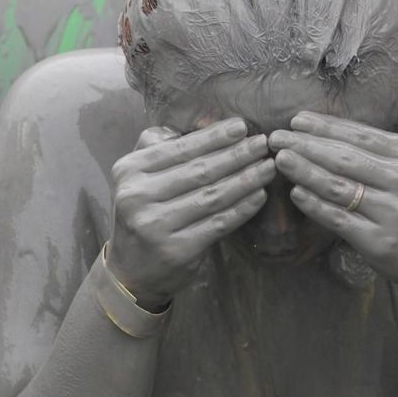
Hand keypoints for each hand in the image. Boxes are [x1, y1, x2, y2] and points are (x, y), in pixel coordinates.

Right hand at [106, 119, 273, 308]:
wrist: (131, 272)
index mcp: (129, 171)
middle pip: (199, 171)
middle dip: (236, 155)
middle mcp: (138, 196)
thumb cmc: (143, 214)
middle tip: (263, 143)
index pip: (179, 149)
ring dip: (246, 179)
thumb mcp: (137, 177)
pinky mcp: (178, 250)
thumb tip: (198, 124)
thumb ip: (158, 147)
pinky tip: (259, 196)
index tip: (241, 126)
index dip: (213, 137)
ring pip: (212, 196)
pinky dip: (242, 208)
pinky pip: (219, 223)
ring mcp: (157, 225)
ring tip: (268, 167)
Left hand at [269, 75, 397, 283]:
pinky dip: (315, 205)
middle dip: (306, 145)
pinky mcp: (380, 241)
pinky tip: (296, 193)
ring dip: (304, 171)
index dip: (326, 127)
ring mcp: (392, 212)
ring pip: (338, 186)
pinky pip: (339, 218)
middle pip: (344, 158)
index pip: (360, 135)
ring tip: (279, 159)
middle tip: (275, 137)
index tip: (296, 120)